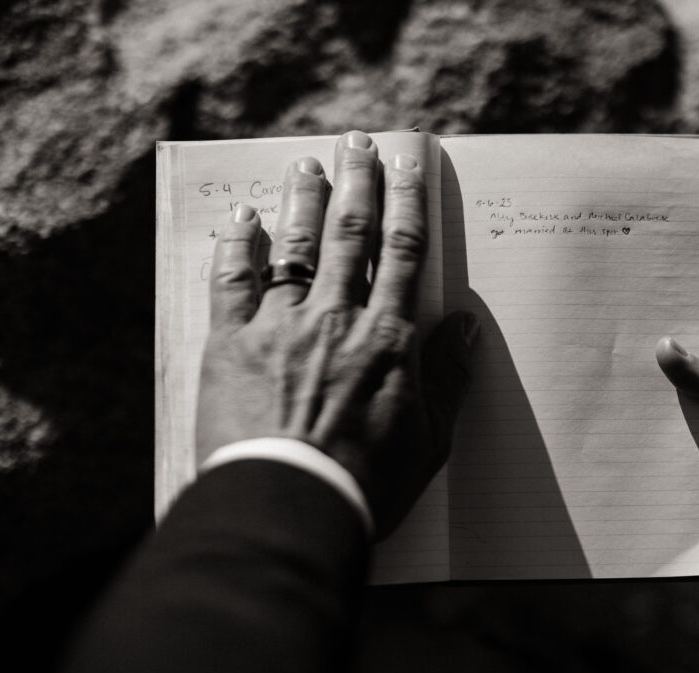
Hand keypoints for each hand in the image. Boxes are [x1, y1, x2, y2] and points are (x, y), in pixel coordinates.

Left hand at [196, 131, 478, 536]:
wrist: (290, 504)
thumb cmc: (366, 482)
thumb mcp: (429, 438)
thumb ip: (448, 377)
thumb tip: (467, 326)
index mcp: (386, 337)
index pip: (401, 253)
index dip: (405, 202)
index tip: (406, 164)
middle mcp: (335, 316)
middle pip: (350, 234)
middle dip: (356, 183)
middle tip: (356, 142)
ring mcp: (280, 324)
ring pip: (295, 245)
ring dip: (303, 199)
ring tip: (307, 164)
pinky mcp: (232, 342)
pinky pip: (232, 280)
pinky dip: (238, 244)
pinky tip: (243, 217)